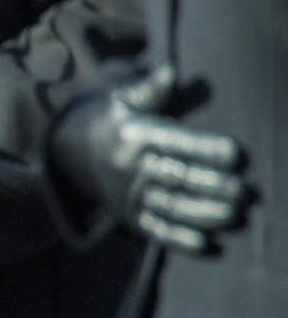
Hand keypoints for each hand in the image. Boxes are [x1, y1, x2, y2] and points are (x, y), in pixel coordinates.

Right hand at [49, 65, 249, 252]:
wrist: (72, 151)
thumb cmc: (117, 121)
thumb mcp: (125, 100)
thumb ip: (151, 90)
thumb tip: (169, 71)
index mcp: (136, 135)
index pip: (175, 142)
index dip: (206, 149)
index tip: (236, 153)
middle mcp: (131, 167)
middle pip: (178, 177)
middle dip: (214, 186)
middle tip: (246, 191)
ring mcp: (131, 194)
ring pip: (172, 207)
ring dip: (205, 215)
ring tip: (236, 216)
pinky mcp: (131, 216)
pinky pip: (157, 231)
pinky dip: (180, 241)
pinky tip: (209, 246)